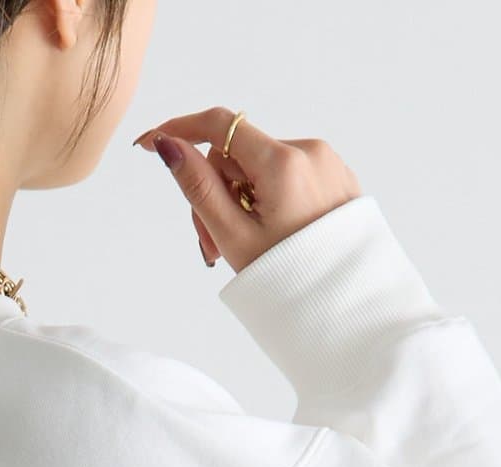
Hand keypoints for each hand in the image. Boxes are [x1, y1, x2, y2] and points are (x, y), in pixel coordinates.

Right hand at [132, 109, 360, 274]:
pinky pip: (287, 176)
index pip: (219, 125)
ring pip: (260, 168)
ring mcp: (326, 161)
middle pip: (237, 156)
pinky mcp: (335, 175)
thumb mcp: (234, 237)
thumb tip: (169, 144)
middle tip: (211, 245)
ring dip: (241, 202)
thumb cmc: (291, 279)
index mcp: (282, 162)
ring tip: (244, 249)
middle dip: (216, 194)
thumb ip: (198, 187)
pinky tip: (272, 236)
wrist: (347, 306)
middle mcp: (307, 150)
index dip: (180, 129)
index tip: (152, 143)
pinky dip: (269, 201)